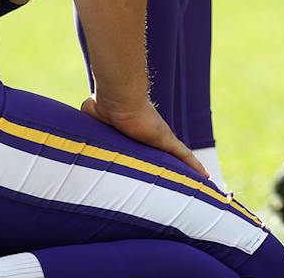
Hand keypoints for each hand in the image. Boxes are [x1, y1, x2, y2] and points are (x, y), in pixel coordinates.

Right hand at [82, 94, 206, 181]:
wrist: (117, 99)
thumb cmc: (103, 106)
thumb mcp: (91, 116)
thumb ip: (89, 122)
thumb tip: (78, 123)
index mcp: (132, 132)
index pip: (143, 146)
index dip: (146, 155)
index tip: (148, 166)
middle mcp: (148, 135)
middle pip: (162, 156)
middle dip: (169, 168)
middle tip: (174, 184)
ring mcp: (159, 138)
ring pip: (177, 158)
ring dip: (185, 170)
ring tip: (195, 184)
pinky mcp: (166, 140)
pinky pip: (184, 155)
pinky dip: (194, 166)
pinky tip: (205, 176)